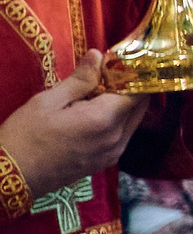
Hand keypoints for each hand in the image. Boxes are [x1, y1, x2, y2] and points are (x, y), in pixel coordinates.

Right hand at [0, 53, 146, 202]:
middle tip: (106, 74)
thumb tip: (98, 56)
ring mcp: (112, 154)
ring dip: (122, 104)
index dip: (132, 74)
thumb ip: (79, 80)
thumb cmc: (24, 136)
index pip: (138, 90)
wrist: (10, 177)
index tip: (117, 62)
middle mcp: (117, 138)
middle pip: (139, 105)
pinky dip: (116, 121)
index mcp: (105, 120)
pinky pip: (121, 135)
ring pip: (132, 121)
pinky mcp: (105, 163)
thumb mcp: (47, 102)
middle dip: (130, 87)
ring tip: (95, 93)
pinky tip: (92, 113)